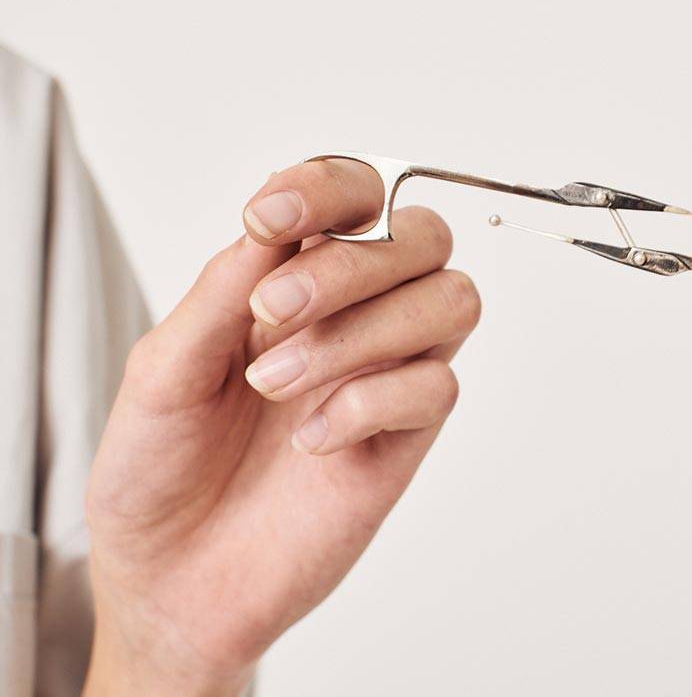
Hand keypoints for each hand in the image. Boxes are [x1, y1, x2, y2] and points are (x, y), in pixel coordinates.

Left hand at [84, 161, 480, 694]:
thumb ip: (220, 292)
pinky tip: (309, 440)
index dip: (329, 189)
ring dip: (362, 331)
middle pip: (422, 238)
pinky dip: (369, 403)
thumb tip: (270, 227)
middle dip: (349, 264)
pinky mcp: (405, 438)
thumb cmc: (160, 472)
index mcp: (294, 280)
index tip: (270, 218)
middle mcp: (355, 316)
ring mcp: (387, 374)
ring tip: (277, 382)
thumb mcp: (162, 370)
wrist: (173, 582)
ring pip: (450, 301)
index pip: (355, 196)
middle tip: (269, 312)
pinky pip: (436, 388)